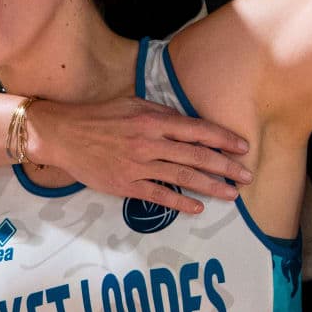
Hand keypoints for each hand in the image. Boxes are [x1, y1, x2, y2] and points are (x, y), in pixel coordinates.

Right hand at [25, 96, 250, 216]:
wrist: (64, 134)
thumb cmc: (100, 117)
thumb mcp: (133, 104)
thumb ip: (162, 114)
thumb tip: (190, 124)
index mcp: (153, 119)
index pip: (198, 130)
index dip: (224, 139)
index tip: (243, 148)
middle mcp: (149, 142)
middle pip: (197, 156)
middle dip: (226, 167)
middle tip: (247, 176)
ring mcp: (137, 165)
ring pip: (183, 176)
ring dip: (211, 186)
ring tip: (232, 194)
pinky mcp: (125, 185)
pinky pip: (158, 195)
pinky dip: (180, 202)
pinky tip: (198, 207)